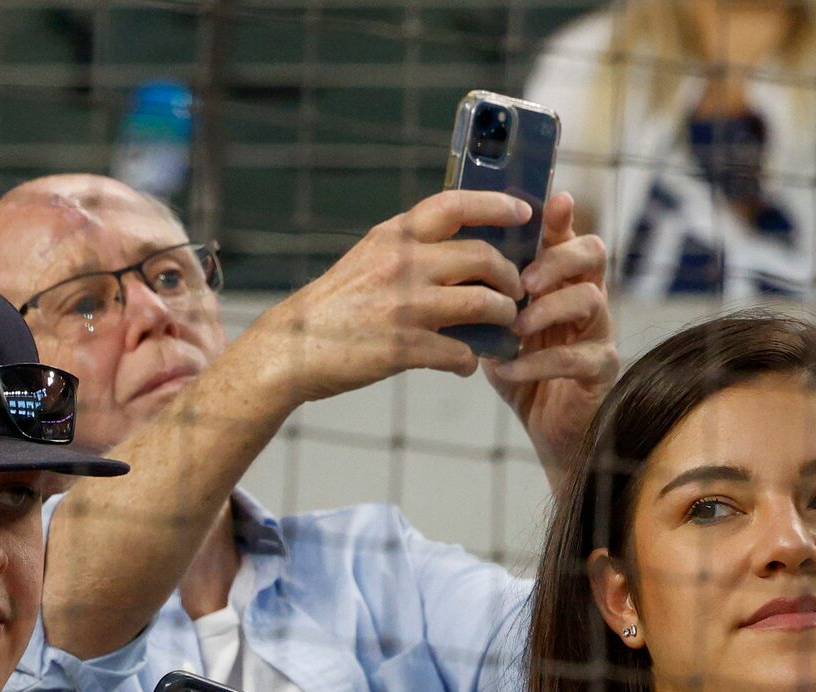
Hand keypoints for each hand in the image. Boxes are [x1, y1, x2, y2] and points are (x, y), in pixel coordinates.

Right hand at [243, 189, 529, 406]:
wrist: (292, 348)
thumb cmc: (335, 304)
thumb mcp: (369, 257)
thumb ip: (409, 247)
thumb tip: (459, 243)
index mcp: (394, 236)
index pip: (456, 204)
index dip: (496, 203)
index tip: (523, 211)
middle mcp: (403, 264)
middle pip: (483, 257)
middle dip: (511, 276)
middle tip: (516, 290)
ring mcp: (405, 306)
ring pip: (484, 303)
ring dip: (504, 317)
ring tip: (505, 326)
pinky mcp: (404, 347)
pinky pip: (461, 352)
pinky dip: (471, 361)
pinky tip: (466, 365)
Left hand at [484, 191, 616, 484]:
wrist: (545, 431)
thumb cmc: (523, 373)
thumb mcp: (497, 328)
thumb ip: (484, 298)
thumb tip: (448, 264)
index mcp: (562, 281)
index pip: (565, 235)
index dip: (559, 217)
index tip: (551, 201)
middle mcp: (588, 298)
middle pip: (592, 254)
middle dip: (558, 259)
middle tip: (525, 280)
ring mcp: (599, 333)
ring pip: (590, 300)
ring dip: (549, 309)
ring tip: (516, 326)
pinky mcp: (601, 370)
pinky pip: (576, 356)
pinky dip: (537, 361)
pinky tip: (507, 367)